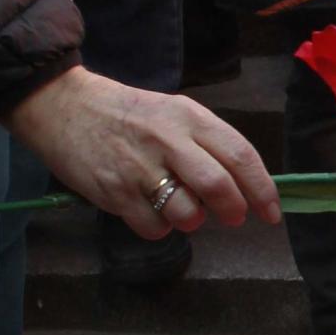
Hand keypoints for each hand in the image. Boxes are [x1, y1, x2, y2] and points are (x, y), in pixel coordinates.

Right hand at [3, 68, 281, 238]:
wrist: (63, 106)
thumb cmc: (129, 114)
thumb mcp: (175, 113)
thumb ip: (208, 144)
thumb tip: (245, 185)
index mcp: (190, 117)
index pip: (241, 155)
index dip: (263, 189)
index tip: (272, 213)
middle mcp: (168, 140)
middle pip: (219, 186)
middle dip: (234, 210)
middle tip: (234, 218)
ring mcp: (139, 167)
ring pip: (188, 213)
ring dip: (194, 221)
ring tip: (183, 208)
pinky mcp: (113, 191)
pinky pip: (153, 227)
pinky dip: (161, 228)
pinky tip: (151, 211)